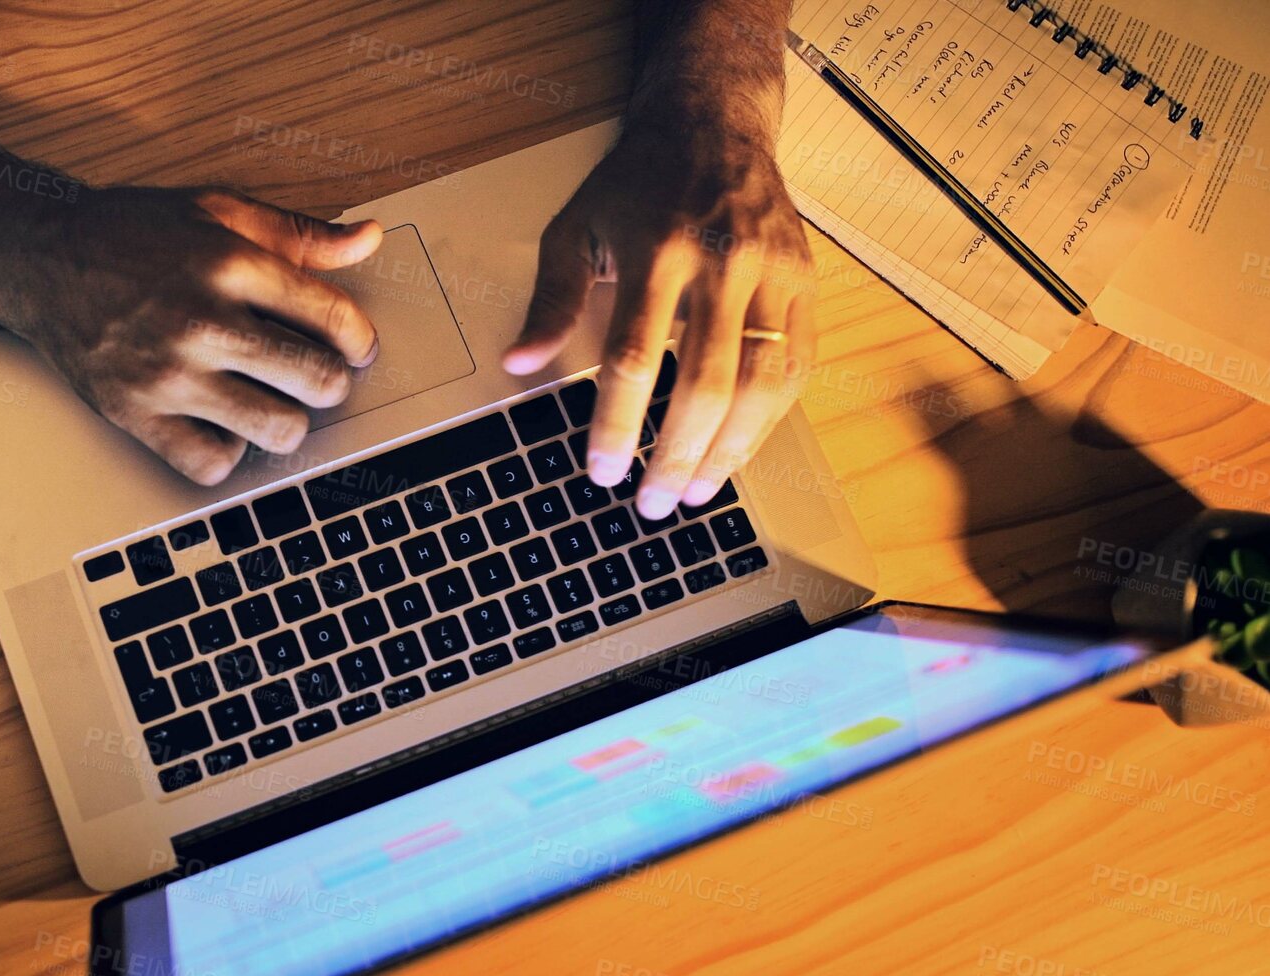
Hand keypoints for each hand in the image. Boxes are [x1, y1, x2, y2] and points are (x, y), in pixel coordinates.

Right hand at [0, 186, 382, 484]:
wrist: (40, 257)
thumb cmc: (131, 233)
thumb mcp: (219, 210)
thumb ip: (298, 232)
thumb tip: (368, 239)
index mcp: (231, 263)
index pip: (335, 319)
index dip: (360, 340)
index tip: (353, 347)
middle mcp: (203, 320)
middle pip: (317, 381)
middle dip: (330, 382)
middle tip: (313, 376)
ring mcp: (167, 373)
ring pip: (277, 430)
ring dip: (286, 422)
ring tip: (271, 402)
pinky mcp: (134, 413)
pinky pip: (212, 463)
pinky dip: (226, 451)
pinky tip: (220, 423)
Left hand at [501, 117, 815, 520]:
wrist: (715, 123)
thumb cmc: (638, 182)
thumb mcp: (577, 226)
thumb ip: (550, 298)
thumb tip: (518, 363)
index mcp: (655, 250)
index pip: (633, 357)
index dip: (617, 424)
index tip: (602, 471)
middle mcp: (721, 262)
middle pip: (705, 382)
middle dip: (677, 455)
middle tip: (654, 504)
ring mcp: (772, 272)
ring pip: (763, 382)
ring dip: (732, 450)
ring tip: (699, 491)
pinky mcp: (805, 280)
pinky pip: (798, 364)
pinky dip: (771, 418)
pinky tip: (740, 449)